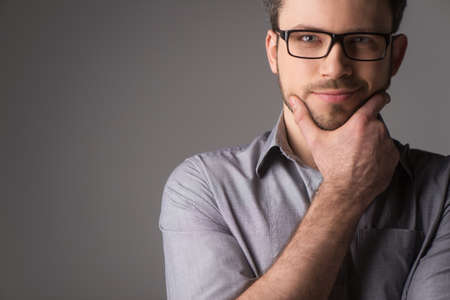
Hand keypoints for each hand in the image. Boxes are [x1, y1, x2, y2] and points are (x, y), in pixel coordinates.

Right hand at [289, 92, 399, 211]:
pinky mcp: (393, 158)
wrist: (347, 192)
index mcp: (361, 123)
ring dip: (374, 139)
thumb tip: (292, 100)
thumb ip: (303, 117)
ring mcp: (388, 145)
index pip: (378, 100)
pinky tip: (366, 161)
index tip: (379, 97)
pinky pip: (387, 149)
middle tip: (353, 138)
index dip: (379, 97)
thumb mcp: (315, 140)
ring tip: (358, 152)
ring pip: (382, 135)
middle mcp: (379, 131)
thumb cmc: (331, 165)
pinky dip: (379, 153)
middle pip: (375, 121)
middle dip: (367, 126)